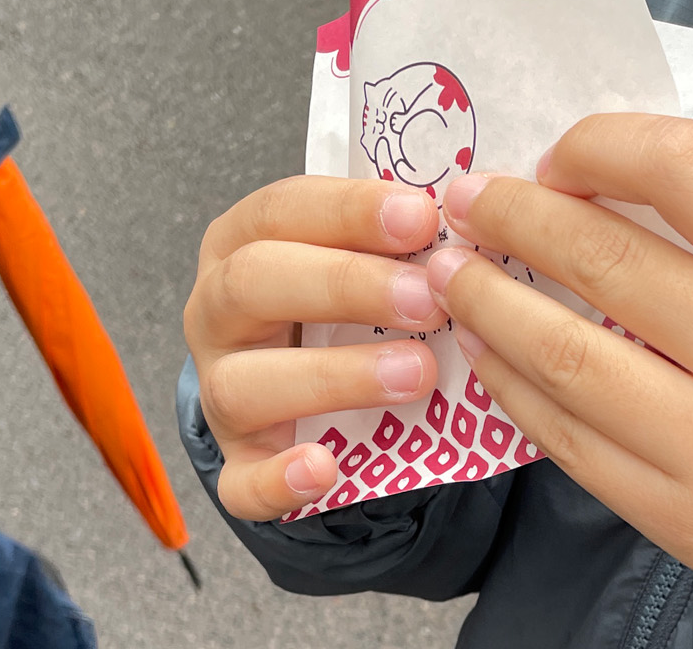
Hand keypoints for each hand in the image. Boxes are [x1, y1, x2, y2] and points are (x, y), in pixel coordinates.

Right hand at [184, 176, 444, 520]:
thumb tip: (475, 220)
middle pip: (253, 282)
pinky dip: (280, 481)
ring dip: (334, 376)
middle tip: (429, 301)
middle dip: (345, 285)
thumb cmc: (344, 300)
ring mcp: (219, 389)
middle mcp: (217, 311)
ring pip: (244, 383)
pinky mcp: (238, 462)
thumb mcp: (360, 254)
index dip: (349, 210)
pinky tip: (326, 468)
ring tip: (418, 374)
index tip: (423, 218)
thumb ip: (396, 238)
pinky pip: (241, 482)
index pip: (281, 209)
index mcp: (242, 241)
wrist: (307, 387)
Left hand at [426, 114, 692, 634]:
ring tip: (452, 272)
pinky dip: (513, 385)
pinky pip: (568, 441)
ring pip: (568, 356)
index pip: (689, 171)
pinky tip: (487, 351)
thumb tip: (593, 186)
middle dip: (516, 219)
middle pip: (609, 262)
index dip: (602, 146)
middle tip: (471, 201)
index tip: (558, 156)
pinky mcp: (681, 519)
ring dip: (491, 302)